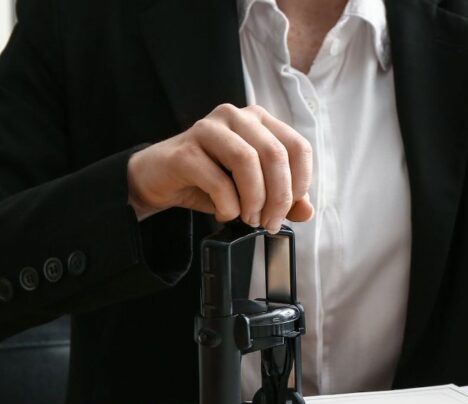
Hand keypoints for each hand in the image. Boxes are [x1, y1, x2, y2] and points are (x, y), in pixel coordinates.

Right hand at [127, 104, 313, 231]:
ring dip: (255, 200)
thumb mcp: (254, 190)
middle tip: (269, 222)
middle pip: (275, 154)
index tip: (290, 208)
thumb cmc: (210, 180)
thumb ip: (284, 198)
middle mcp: (236, 116)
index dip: (300, 183)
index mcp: (260, 121)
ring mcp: (209, 128)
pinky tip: (224, 213)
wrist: (161, 179)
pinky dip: (228, 206)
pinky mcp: (186, 150)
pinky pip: (218, 181)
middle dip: (278, 197)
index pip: (298, 147)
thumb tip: (307, 210)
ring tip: (249, 219)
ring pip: (248, 161)